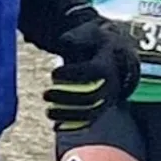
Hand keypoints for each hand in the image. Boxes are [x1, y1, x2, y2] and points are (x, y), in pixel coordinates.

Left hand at [44, 16, 141, 132]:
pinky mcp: (102, 109)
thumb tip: (63, 40)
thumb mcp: (90, 33)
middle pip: (90, 95)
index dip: (72, 73)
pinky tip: (55, 126)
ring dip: (67, 114)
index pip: (92, 71)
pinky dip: (73, 126)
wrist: (115, 56)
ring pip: (90, 112)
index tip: (53, 73)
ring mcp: (108, 99)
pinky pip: (89, 121)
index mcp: (108, 64)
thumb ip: (77, 36)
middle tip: (45, 94)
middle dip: (66, 97)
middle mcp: (112, 85)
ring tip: (48, 111)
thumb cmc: (97, 43)